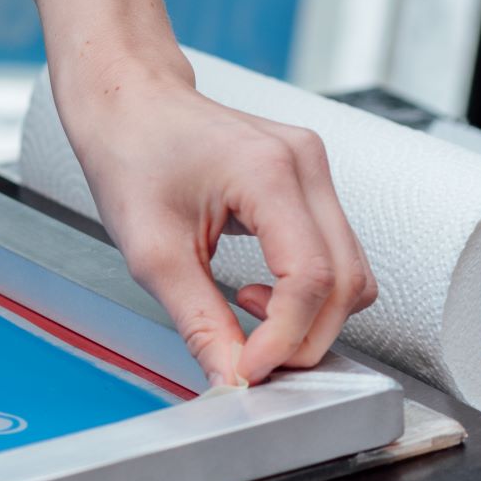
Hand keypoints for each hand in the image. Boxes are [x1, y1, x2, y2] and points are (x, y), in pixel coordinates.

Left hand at [56, 52, 376, 386]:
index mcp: (268, 172)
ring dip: (309, 315)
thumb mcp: (151, 251)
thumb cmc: (130, 153)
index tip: (249, 369)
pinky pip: (335, 253)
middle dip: (304, 336)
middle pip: (347, 282)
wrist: (129, 103)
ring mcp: (313, 169)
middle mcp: (305, 165)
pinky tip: (257, 289)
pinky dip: (306, 290)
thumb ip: (198, 319)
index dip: (285, 337)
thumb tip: (231, 377)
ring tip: (244, 308)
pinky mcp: (309, 181)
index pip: (311, 277)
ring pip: (351, 271)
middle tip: (248, 358)